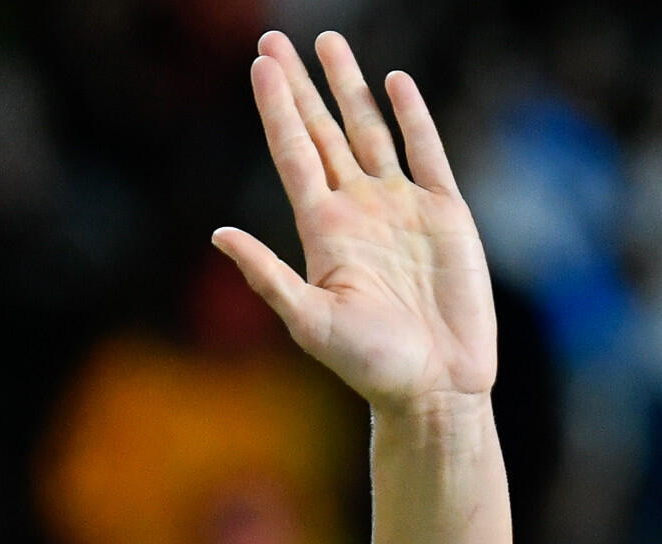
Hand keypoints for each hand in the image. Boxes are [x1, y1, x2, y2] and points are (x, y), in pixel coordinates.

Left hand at [214, 31, 493, 412]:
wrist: (433, 384)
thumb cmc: (368, 365)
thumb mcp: (309, 321)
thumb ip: (266, 276)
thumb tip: (218, 234)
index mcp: (321, 232)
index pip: (292, 154)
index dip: (276, 109)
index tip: (260, 66)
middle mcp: (356, 210)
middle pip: (321, 132)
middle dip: (300, 87)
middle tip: (275, 41)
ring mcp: (399, 206)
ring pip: (369, 130)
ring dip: (349, 88)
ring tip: (329, 44)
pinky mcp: (443, 211)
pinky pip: (425, 150)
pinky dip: (410, 116)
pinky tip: (394, 83)